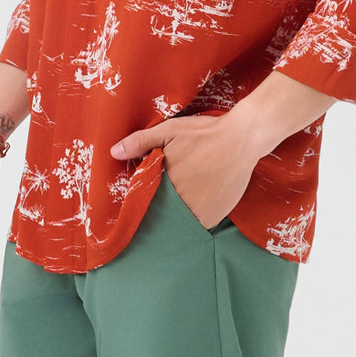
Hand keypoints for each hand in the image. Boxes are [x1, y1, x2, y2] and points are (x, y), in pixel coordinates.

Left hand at [110, 112, 259, 228]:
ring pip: (175, 222)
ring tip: (178, 203)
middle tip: (162, 199)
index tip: (138, 198)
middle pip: (158, 212)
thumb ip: (141, 141)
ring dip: (173, 217)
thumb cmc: (204, 133)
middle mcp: (178, 202)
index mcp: (163, 182)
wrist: (242, 139)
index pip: (142, 200)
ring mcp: (196, 213)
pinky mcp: (212, 218)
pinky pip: (194, 226)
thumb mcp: (170, 130)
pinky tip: (193, 205)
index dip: (139, 199)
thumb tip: (113, 152)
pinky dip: (190, 221)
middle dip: (155, 209)